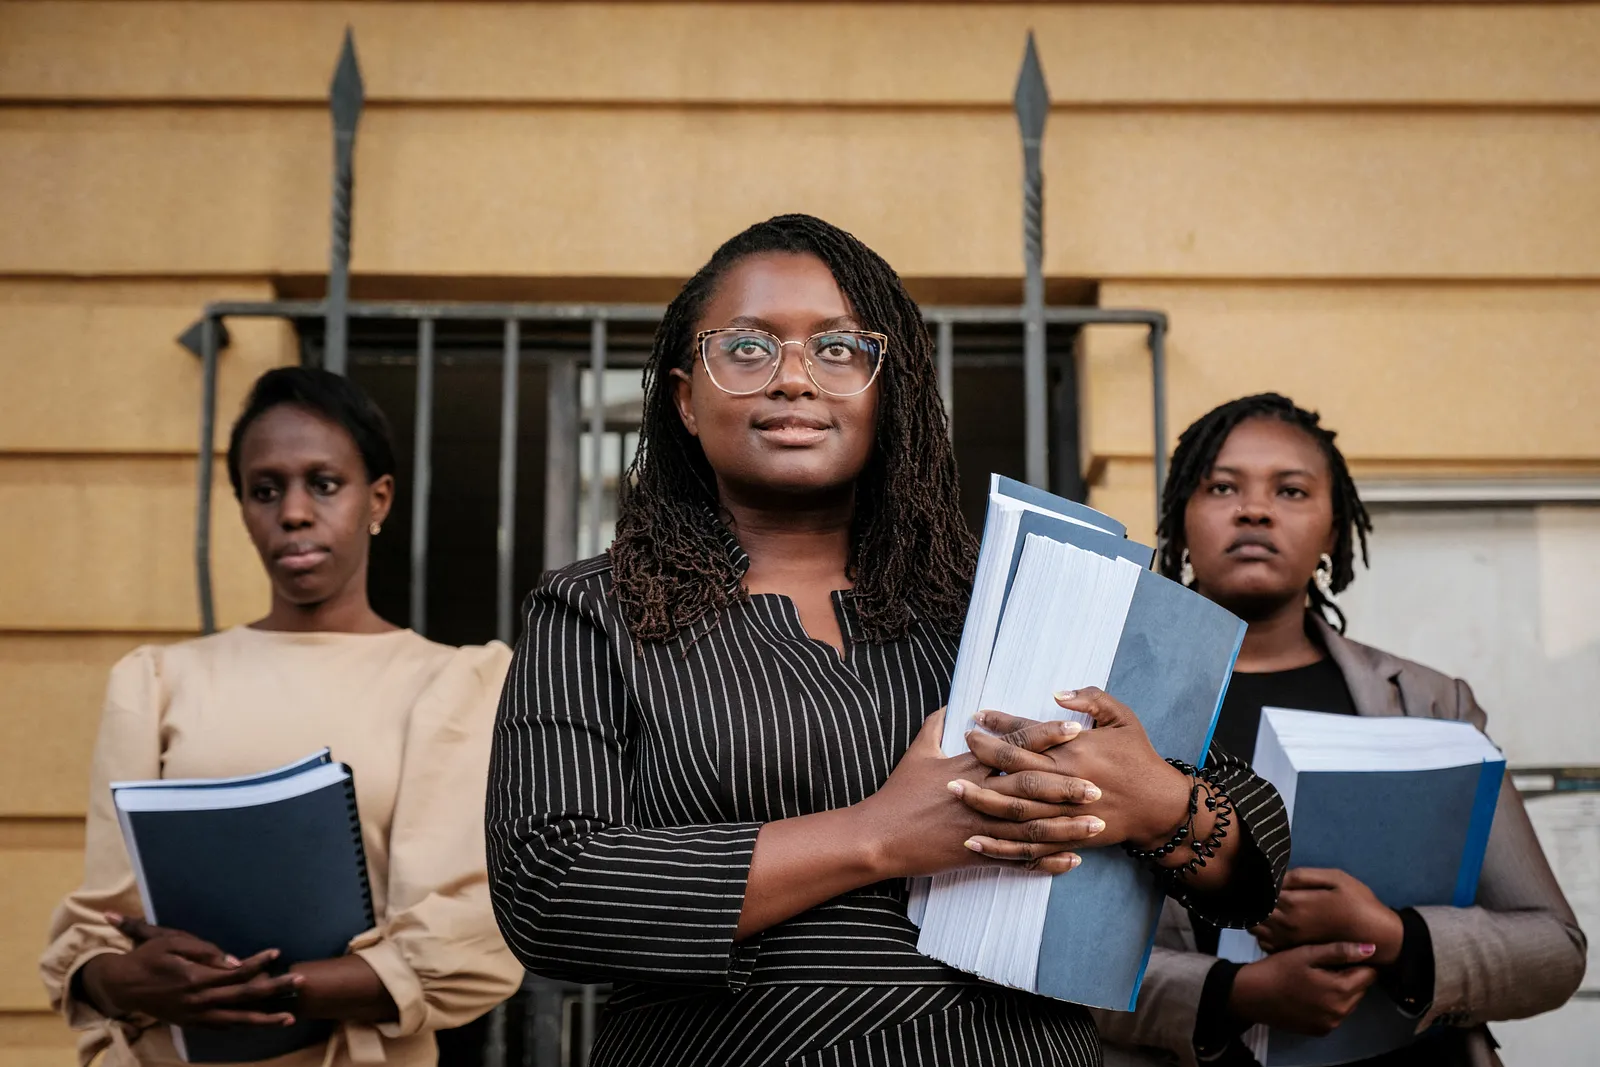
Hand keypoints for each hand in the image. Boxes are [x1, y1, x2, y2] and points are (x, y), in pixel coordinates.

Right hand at [78, 913, 301, 1027]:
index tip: (277, 953)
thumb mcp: (171, 942)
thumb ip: (205, 951)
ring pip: (236, 1020)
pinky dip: (242, 1025)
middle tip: (300, 982)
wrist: (120, 986)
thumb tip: (235, 962)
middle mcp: (199, 1001)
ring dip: (264, 1019)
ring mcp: (195, 1016)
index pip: (237, 972)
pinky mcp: (191, 1023)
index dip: (259, 963)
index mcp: (196, 978)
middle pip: (245, 996)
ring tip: (288, 1017)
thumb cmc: (147, 957)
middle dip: (274, 990)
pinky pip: (222, 1026)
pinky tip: (260, 1023)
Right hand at [853, 709, 1106, 877]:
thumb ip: (935, 727)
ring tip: (1096, 824)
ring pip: (1030, 827)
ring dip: (1065, 827)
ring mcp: (979, 827)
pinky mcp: (976, 854)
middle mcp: (978, 795)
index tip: (1075, 729)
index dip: (1045, 737)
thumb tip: (949, 706)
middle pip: (1030, 788)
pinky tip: (1071, 861)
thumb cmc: (897, 794)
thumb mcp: (916, 754)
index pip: (1014, 747)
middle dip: (1066, 785)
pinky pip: (1017, 859)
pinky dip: (1045, 862)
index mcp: (967, 767)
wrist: (879, 836)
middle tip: (1099, 784)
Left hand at [961, 688, 1190, 849]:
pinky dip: (1000, 846)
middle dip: (983, 757)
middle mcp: (1066, 781)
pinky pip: (1027, 846)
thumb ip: (1091, 699)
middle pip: (1015, 770)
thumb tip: (1057, 693)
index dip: (1001, 723)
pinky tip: (974, 841)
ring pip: (1015, 809)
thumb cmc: (1139, 757)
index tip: (978, 715)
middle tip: (960, 746)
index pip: (1030, 733)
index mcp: (1076, 749)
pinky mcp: (1066, 838)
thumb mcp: (1123, 718)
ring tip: (953, 789)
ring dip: (981, 799)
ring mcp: (1064, 814)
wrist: (1159, 806)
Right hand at [1229, 942, 1379, 1034]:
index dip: (1360, 962)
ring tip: (1318, 977)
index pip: (1369, 975)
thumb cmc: (1279, 969)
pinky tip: (1312, 993)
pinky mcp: (1320, 1031)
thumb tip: (1371, 949)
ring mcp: (1331, 1024)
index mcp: (1340, 990)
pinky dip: (1331, 1003)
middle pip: (1360, 989)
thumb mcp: (1307, 954)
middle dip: (1350, 976)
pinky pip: (1337, 1014)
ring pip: (1350, 1002)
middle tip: (1327, 964)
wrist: (1251, 995)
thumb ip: (1340, 951)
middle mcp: (1341, 1012)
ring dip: (1341, 990)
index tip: (1344, 955)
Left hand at [1252, 869, 1404, 964]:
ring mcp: (1289, 941)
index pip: (1261, 891)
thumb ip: (1302, 876)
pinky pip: (1266, 942)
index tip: (1259, 877)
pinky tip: (1272, 923)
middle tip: (1260, 890)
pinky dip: (1263, 932)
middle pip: (1255, 910)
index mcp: (1294, 903)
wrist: (1378, 937)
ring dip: (1256, 915)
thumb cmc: (1359, 903)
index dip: (1258, 884)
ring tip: (1265, 905)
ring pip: (1256, 927)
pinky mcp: (1295, 952)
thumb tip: (1278, 876)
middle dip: (1254, 899)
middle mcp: (1286, 924)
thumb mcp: (1335, 878)